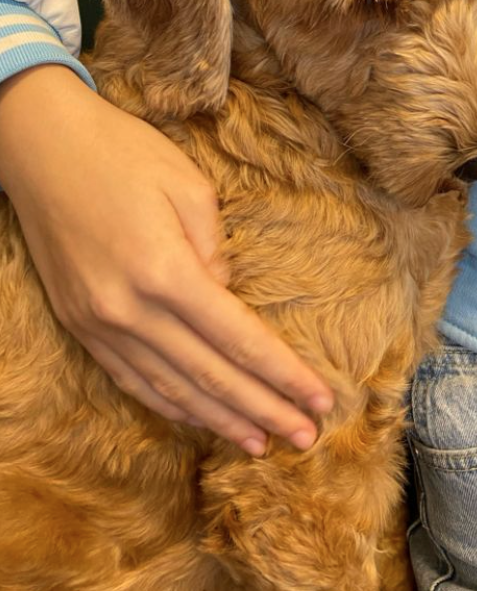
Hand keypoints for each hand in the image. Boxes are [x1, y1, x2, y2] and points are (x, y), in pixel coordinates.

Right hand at [0, 65, 334, 455]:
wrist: (43, 148)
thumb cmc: (125, 154)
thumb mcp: (190, 187)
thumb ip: (215, 254)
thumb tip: (231, 305)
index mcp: (165, 270)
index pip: (238, 339)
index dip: (282, 375)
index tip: (320, 400)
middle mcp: (129, 309)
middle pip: (210, 374)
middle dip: (264, 410)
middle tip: (306, 437)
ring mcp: (100, 323)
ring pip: (170, 389)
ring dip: (220, 420)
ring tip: (261, 442)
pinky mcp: (81, 325)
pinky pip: (132, 380)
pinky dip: (170, 405)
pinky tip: (200, 418)